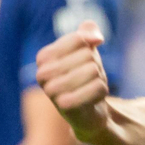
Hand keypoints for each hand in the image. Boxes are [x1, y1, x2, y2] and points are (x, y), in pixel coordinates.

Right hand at [33, 21, 110, 142]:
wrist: (87, 111)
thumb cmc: (84, 77)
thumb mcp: (87, 51)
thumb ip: (87, 33)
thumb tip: (95, 36)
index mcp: (43, 57)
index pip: (78, 38)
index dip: (90, 45)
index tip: (87, 57)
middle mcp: (42, 73)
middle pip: (87, 55)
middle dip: (95, 65)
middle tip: (88, 77)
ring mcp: (51, 91)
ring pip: (93, 70)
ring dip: (99, 79)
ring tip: (89, 87)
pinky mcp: (64, 106)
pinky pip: (98, 87)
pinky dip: (102, 91)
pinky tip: (94, 98)